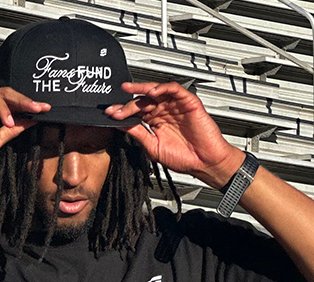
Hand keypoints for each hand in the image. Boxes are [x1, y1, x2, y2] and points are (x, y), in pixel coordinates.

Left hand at [104, 82, 244, 187]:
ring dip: (141, 90)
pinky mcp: (187, 102)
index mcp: (155, 122)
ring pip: (156, 91)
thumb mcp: (153, 147)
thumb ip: (138, 134)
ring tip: (128, 91)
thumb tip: (120, 125)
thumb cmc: (183, 158)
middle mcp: (163, 111)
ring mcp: (175, 106)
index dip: (123, 112)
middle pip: (143, 101)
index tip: (109, 115)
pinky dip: (163, 88)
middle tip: (115, 107)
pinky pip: (174, 89)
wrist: (204, 163)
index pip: (136, 112)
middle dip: (127, 103)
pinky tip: (153, 92)